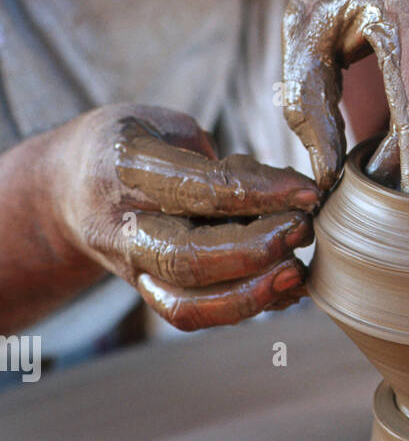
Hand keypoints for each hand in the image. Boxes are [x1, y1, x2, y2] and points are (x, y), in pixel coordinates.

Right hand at [47, 105, 320, 329]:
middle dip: (256, 251)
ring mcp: (131, 267)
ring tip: (297, 271)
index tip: (309, 191)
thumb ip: (219, 162)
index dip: (262, 193)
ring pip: (188, 304)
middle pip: (188, 258)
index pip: (200, 189)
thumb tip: (286, 199)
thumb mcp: (163, 124)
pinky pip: (194, 315)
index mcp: (124, 166)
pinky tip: (282, 288)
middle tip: (303, 230)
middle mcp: (121, 225)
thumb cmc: (131, 146)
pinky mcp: (147, 293)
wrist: (66, 192)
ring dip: (253, 294)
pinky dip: (245, 307)